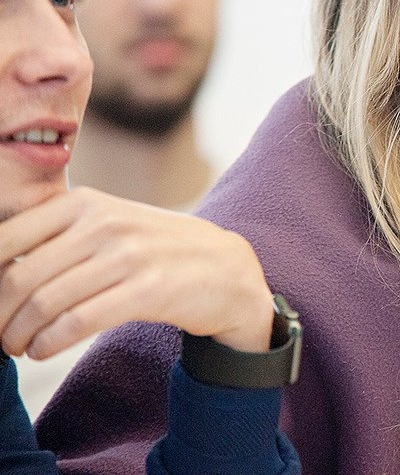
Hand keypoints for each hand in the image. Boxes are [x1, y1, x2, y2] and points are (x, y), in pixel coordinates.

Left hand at [0, 187, 273, 358]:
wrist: (224, 267)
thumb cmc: (154, 248)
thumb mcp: (108, 219)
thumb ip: (55, 228)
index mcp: (84, 202)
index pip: (6, 239)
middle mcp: (104, 223)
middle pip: (18, 276)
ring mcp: (128, 255)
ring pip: (44, 303)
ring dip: (18, 335)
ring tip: (17, 346)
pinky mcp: (148, 290)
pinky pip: (77, 322)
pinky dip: (48, 344)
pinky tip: (43, 350)